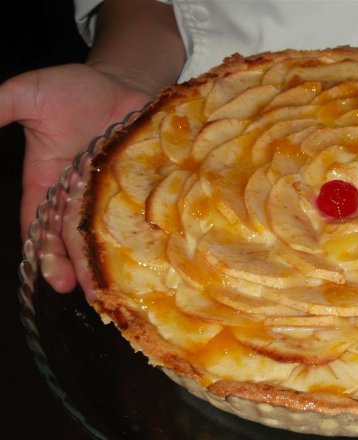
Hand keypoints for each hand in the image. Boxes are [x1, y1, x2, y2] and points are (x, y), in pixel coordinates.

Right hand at [0, 63, 150, 297]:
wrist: (125, 80)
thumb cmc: (76, 88)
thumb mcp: (30, 94)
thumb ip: (1, 106)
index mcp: (47, 182)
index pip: (38, 225)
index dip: (42, 251)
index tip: (51, 275)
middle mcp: (78, 195)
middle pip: (74, 238)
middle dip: (78, 266)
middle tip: (87, 292)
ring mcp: (111, 193)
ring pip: (106, 234)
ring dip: (109, 261)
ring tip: (116, 288)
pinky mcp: (141, 187)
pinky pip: (141, 217)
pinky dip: (144, 237)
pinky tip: (153, 257)